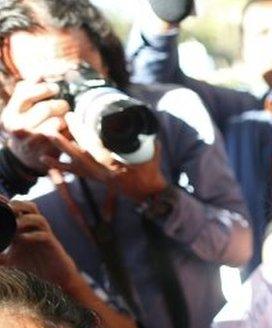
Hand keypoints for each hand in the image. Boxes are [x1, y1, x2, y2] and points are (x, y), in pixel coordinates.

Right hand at [0, 80, 68, 172]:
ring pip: (58, 121)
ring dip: (66, 118)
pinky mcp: (47, 151)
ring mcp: (32, 141)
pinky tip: (68, 130)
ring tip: (65, 119)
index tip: (55, 89)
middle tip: (64, 106)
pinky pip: (66, 135)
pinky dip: (70, 130)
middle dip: (60, 105)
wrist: (26, 158)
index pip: (26, 93)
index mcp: (9, 115)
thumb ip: (28, 89)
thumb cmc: (26, 126)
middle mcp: (17, 128)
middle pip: (46, 108)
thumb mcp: (20, 109)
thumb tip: (40, 72)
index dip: (44, 88)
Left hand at [0, 200, 80, 290]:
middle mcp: (34, 227)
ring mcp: (43, 234)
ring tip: (15, 224)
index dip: (6, 202)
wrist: (52, 272)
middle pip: (28, 206)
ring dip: (26, 219)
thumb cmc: (30, 263)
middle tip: (6, 210)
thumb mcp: (9, 259)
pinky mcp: (51, 244)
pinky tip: (22, 239)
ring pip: (38, 218)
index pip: (16, 207)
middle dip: (16, 206)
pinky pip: (44, 235)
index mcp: (23, 226)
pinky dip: (33, 235)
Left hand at [40, 112, 167, 202]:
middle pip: (81, 151)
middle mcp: (103, 172)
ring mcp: (97, 175)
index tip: (74, 116)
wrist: (147, 193)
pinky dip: (59, 165)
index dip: (81, 131)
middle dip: (71, 133)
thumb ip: (145, 137)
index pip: (94, 147)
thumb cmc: (151, 171)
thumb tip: (142, 118)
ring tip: (48, 133)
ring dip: (61, 147)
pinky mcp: (94, 178)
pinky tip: (44, 159)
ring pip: (74, 161)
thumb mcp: (152, 152)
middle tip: (63, 118)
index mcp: (116, 166)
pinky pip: (74, 171)